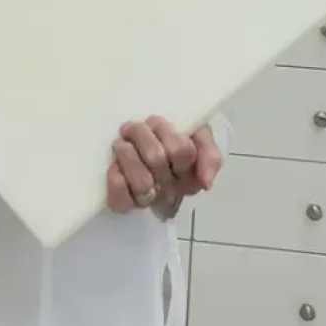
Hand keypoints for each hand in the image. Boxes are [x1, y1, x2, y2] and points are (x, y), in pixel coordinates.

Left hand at [106, 117, 222, 215]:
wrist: (146, 145)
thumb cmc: (172, 141)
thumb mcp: (198, 138)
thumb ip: (210, 155)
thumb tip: (205, 182)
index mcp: (189, 173)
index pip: (181, 151)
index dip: (166, 132)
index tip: (155, 122)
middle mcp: (169, 188)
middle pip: (157, 160)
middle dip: (142, 136)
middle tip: (132, 127)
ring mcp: (147, 197)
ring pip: (142, 182)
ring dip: (128, 155)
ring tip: (121, 142)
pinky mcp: (124, 203)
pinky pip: (122, 200)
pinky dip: (117, 181)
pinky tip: (114, 165)